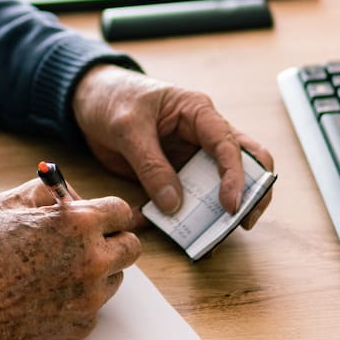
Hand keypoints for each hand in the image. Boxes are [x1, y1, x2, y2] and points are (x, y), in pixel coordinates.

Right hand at [0, 179, 139, 339]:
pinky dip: (79, 298)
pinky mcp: (83, 324)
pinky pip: (95, 305)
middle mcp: (93, 259)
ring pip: (116, 277)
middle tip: (87, 243)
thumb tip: (70, 194)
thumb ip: (47, 192)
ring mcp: (91, 295)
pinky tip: (49, 294)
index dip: (107, 212)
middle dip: (113, 240)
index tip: (97, 217)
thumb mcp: (9, 204)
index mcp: (78, 223)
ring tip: (60, 270)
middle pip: (131, 246)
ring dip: (98, 271)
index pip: (122, 211)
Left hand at [71, 64, 274, 224]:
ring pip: (217, 187)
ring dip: (217, 212)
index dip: (235, 175)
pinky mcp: (174, 176)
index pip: (228, 144)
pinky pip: (186, 199)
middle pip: (243, 163)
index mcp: (198, 112)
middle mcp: (202, 135)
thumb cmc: (114, 99)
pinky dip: (183, 217)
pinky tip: (174, 234)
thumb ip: (150, 165)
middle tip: (244, 223)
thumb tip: (174, 204)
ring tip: (211, 240)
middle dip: (250, 193)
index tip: (231, 205)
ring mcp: (190, 157)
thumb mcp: (127, 128)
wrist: (89, 100)